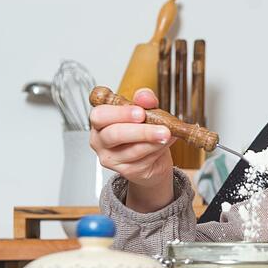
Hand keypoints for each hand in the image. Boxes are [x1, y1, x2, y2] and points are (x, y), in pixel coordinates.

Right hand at [89, 88, 175, 211]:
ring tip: (168, 134)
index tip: (140, 112)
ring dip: (153, 141)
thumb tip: (145, 96)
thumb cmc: (143, 132)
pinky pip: (143, 160)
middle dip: (140, 131)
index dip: (119, 113)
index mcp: (101, 121)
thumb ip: (144, 101)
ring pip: (132, 150)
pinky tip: (165, 143)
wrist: (152, 158)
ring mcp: (111, 158)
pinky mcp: (126, 171)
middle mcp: (100, 140)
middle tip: (160, 128)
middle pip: (113, 135)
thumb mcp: (145, 111)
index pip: (99, 116)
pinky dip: (157, 149)